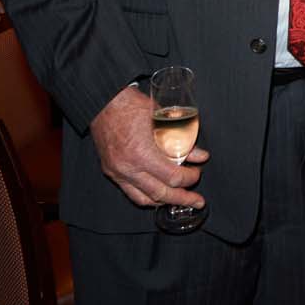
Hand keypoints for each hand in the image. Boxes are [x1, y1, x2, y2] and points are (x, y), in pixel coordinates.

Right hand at [90, 85, 207, 209]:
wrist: (104, 104)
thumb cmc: (133, 107)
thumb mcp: (164, 120)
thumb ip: (183, 140)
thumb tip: (200, 156)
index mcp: (142, 154)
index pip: (173, 177)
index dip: (189, 178)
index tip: (197, 172)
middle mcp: (128, 168)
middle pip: (161, 194)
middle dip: (182, 198)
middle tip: (197, 201)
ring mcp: (117, 172)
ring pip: (144, 198)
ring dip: (165, 201)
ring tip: (179, 200)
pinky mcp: (111, 172)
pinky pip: (130, 193)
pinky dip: (147, 197)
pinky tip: (159, 195)